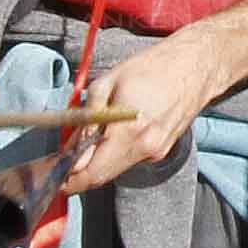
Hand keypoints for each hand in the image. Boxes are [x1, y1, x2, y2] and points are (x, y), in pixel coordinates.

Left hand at [58, 31, 221, 189]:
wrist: (196, 67)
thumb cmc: (152, 68)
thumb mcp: (106, 83)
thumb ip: (86, 118)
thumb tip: (71, 145)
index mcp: (128, 131)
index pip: (91, 173)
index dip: (67, 180)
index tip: (51, 175)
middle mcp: (145, 148)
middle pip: (102, 177)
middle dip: (77, 174)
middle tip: (58, 163)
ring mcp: (156, 151)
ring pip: (115, 168)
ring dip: (95, 162)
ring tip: (82, 143)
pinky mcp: (161, 149)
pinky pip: (129, 158)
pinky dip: (112, 154)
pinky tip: (108, 136)